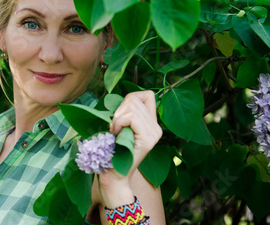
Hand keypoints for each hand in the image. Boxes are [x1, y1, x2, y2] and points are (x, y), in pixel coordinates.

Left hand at [90, 90, 161, 208]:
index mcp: (152, 124)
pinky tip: (116, 135)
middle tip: (115, 127)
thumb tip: (125, 99)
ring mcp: (154, 134)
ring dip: (117, 118)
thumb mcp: (121, 126)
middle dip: (119, 109)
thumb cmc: (112, 149)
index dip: (131, 98)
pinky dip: (118, 123)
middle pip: (135, 98)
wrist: (114, 174)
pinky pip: (130, 118)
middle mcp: (156, 128)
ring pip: (132, 107)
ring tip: (116, 132)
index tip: (121, 114)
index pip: (147, 95)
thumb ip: (127, 112)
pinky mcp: (148, 139)